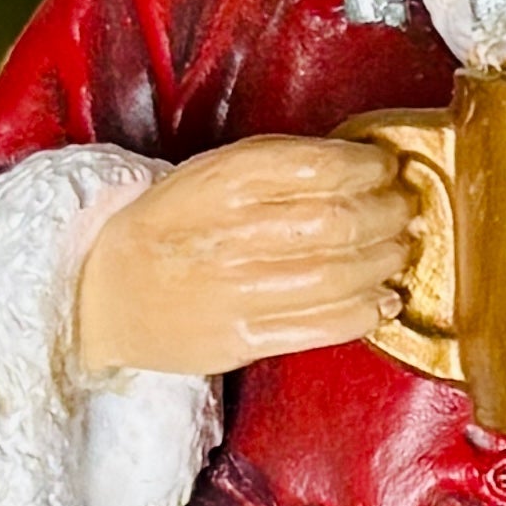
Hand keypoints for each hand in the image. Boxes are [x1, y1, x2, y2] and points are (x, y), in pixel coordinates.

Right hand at [74, 137, 421, 379]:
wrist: (100, 295)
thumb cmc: (168, 228)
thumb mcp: (207, 175)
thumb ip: (278, 167)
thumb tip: (364, 166)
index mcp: (219, 181)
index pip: (316, 166)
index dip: (366, 167)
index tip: (384, 167)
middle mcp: (228, 235)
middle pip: (339, 222)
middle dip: (388, 213)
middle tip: (404, 209)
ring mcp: (234, 292)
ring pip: (340, 274)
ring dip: (386, 260)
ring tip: (399, 249)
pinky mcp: (241, 340)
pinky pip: (324, 326)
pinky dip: (367, 311)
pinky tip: (384, 298)